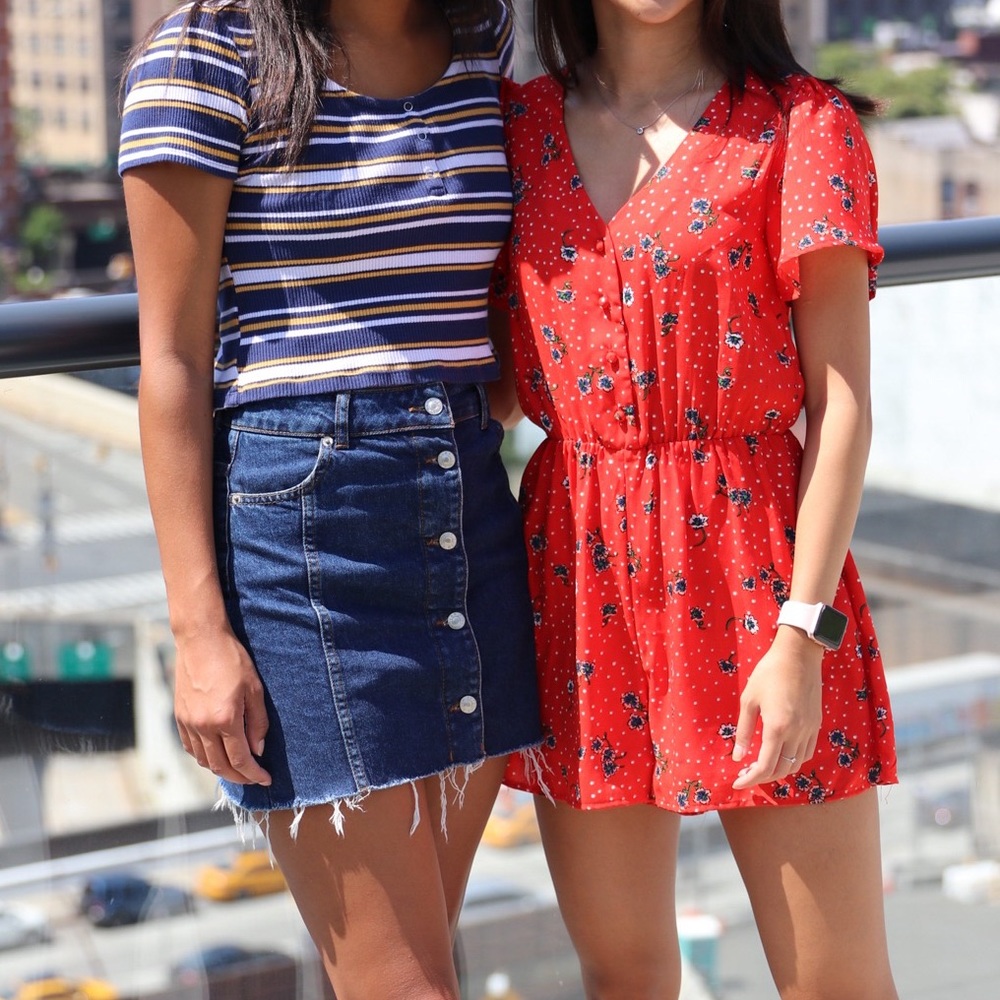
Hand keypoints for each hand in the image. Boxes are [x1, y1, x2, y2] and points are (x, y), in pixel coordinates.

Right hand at [173, 628, 270, 785]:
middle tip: (254, 778)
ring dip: (220, 769)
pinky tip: (215, 754)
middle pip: (220, 766)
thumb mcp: (255, 689)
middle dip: (239, 777)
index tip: (265, 779)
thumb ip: (257, 723)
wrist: (201, 640)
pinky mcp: (179, 717)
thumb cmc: (232, 660)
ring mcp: (188, 723)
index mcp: (225, 719)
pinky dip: (204, 757)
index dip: (254, 774)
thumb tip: (257, 750)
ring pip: (203, 760)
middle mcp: (203, 726)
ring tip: (237, 768)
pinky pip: (190, 747)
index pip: (240, 759)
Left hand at [731, 628, 822, 789]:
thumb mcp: (748, 699)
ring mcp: (810, 729)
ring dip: (779, 771)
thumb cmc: (769, 673)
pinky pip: (807, 751)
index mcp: (777, 727)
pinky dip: (793, 759)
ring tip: (761, 767)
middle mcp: (797, 733)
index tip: (737, 783)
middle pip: (782, 769)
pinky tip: (780, 753)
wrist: (799, 655)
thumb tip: (738, 756)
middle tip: (745, 776)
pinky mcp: (817, 723)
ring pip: (797, 763)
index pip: (765, 766)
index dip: (750, 779)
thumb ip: (743, 730)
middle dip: (763, 778)